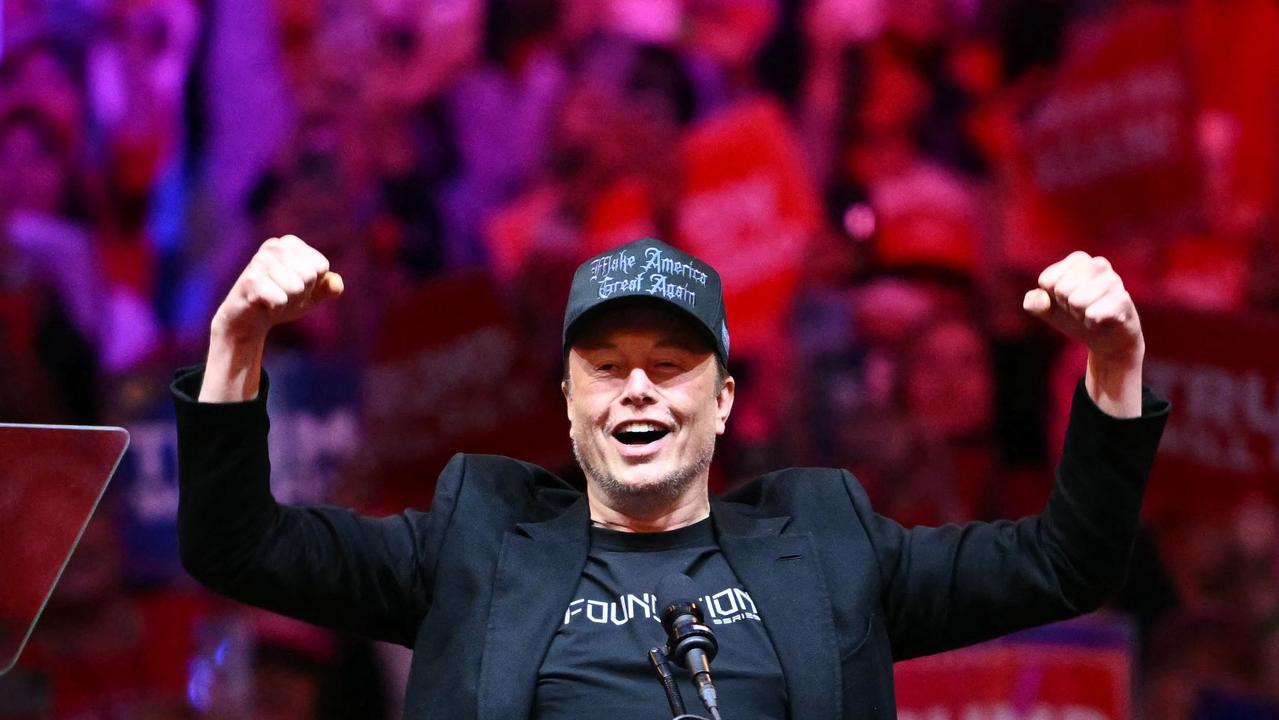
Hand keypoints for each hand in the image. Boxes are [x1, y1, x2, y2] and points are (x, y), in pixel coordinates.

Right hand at [211, 235, 343, 343]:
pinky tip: (264, 306)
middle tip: (283, 294)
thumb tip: (337, 284)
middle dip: (301, 293)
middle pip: (310, 275)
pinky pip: (280, 299)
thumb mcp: (311, 293)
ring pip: (297, 287)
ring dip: (289, 301)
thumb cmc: (282, 300)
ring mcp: (259, 261)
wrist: (248, 320)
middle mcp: (274, 246)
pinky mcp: (249, 280)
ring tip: (273, 298)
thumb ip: (328, 286)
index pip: (321, 267)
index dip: (313, 284)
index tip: (296, 287)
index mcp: (290, 243)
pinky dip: (277, 309)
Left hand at [1024, 252, 1142, 416]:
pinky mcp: (1124, 301)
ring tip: (1091, 313)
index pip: (1047, 280)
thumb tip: (1042, 300)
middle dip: (1067, 306)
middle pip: (1061, 289)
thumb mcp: (1048, 309)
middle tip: (1081, 308)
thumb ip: (1033, 302)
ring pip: (1076, 301)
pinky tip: (1101, 321)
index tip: (1066, 300)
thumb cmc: (1075, 316)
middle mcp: (1098, 264)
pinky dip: (1092, 323)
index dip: (1052, 297)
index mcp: (1078, 259)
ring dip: (1080, 314)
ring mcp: (1114, 281)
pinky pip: (1093, 314)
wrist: (1106, 339)